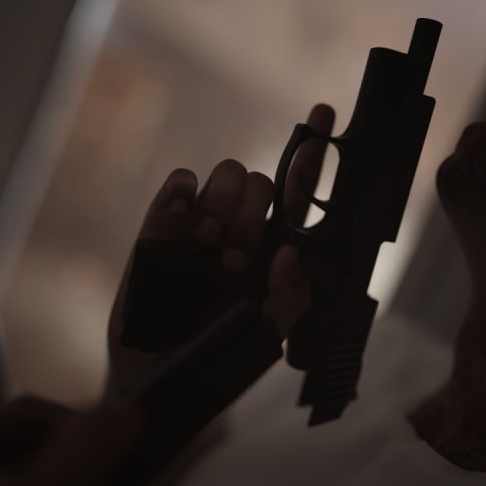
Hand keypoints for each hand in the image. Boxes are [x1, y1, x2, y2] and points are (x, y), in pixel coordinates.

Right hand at [105, 104, 334, 394]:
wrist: (159, 374)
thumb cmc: (218, 352)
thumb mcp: (266, 334)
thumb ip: (290, 298)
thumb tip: (290, 252)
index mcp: (272, 246)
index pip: (299, 189)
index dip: (314, 148)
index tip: (326, 112)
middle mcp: (239, 226)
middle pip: (260, 181)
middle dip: (255, 212)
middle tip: (238, 258)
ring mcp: (199, 222)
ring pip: (225, 174)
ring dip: (224, 205)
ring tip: (209, 247)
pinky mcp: (160, 225)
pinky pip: (179, 184)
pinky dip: (184, 188)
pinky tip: (185, 215)